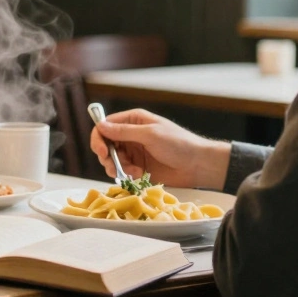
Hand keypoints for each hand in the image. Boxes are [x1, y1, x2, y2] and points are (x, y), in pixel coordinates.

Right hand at [90, 108, 230, 188]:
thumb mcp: (150, 135)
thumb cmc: (179, 144)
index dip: (99, 138)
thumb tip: (101, 126)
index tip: (102, 151)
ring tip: (133, 172)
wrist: (198, 165)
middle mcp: (131, 135)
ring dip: (117, 168)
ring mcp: (134, 152)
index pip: (105, 126)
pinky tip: (139, 175)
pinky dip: (126, 175)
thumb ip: (124, 131)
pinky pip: (122, 172)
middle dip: (107, 157)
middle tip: (114, 167)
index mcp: (133, 121)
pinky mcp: (138, 168)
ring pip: (112, 160)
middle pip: (105, 145)